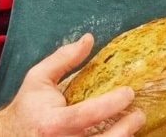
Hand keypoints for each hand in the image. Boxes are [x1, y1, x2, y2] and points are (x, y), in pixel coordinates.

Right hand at [0, 33, 145, 135]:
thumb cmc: (27, 108)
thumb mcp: (38, 78)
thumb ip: (63, 59)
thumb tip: (89, 39)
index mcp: (52, 122)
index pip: (88, 114)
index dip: (112, 104)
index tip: (128, 93)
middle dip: (126, 129)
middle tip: (138, 115)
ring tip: (132, 127)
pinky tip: (119, 135)